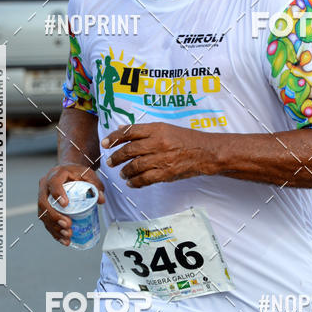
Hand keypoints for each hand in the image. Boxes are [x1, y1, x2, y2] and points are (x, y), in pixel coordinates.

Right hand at [38, 163, 103, 244]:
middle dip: (55, 217)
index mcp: (55, 175)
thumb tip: (101, 200)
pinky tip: (63, 240)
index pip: (53, 183)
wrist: (67, 171)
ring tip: (67, 236)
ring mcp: (43, 198)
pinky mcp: (44, 208)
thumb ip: (96, 185)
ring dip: (54, 227)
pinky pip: (46, 221)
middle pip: (44, 202)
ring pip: (43, 214)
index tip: (65, 205)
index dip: (57, 194)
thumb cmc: (77, 173)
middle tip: (67, 225)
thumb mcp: (88, 175)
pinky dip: (54, 232)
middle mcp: (45, 186)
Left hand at [102, 122, 218, 187]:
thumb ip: (144, 130)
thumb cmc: (186, 140)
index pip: (130, 131)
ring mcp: (162, 158)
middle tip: (110, 162)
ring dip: (125, 171)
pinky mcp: (166, 173)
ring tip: (122, 173)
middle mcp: (158, 142)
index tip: (105, 143)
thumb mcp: (166, 128)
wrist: (206, 152)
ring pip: (135, 166)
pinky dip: (135, 182)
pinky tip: (131, 183)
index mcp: (157, 129)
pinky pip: (145, 179)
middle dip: (116, 157)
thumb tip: (122, 129)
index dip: (114, 137)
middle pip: (129, 150)